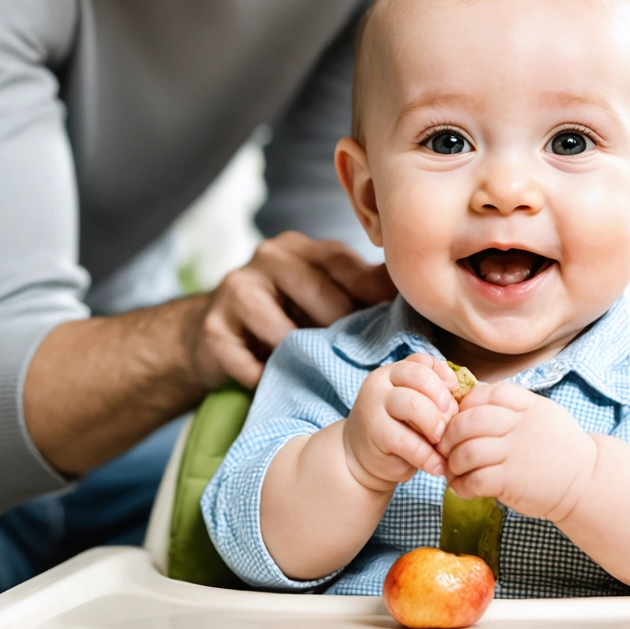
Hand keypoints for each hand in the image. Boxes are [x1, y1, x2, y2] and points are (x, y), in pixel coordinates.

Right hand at [188, 232, 395, 388]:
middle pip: (324, 301)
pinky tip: (273, 380)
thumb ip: (363, 286)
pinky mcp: (214, 329)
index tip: (395, 331)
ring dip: (304, 360)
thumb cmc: (282, 313)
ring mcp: (238, 291)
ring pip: (287, 334)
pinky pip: (252, 365)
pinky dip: (268, 379)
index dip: (374, 301)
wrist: (212, 333)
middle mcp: (270, 257)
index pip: (349, 267)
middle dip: (343, 336)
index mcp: (304, 248)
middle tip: (359, 362)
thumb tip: (417, 286)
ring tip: (314, 372)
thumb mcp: (322, 290)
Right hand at [343, 354, 459, 489]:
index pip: (422, 362)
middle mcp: (380, 383)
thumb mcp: (415, 408)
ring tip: (444, 445)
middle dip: (443, 401)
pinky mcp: (374, 433)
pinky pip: (407, 441)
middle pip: (419, 378)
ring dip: (435, 426)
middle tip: (451, 424)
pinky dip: (427, 456)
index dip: (444, 376)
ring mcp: (374, 406)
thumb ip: (434, 398)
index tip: (455, 395)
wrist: (360, 460)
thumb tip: (467, 397)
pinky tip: (437, 466)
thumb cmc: (398, 430)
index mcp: (393, 372)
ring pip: (413, 404)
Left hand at [437, 382, 597, 521]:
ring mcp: (516, 452)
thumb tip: (470, 403)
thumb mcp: (543, 414)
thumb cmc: (559, 449)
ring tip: (453, 471)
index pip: (485, 395)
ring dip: (452, 463)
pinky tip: (463, 488)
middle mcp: (521, 425)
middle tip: (445, 448)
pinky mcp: (511, 481)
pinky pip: (474, 480)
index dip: (464, 407)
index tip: (459, 421)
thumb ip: (513, 407)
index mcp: (528, 405)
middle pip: (468, 421)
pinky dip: (461, 485)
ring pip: (466, 451)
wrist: (587, 482)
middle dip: (449, 436)